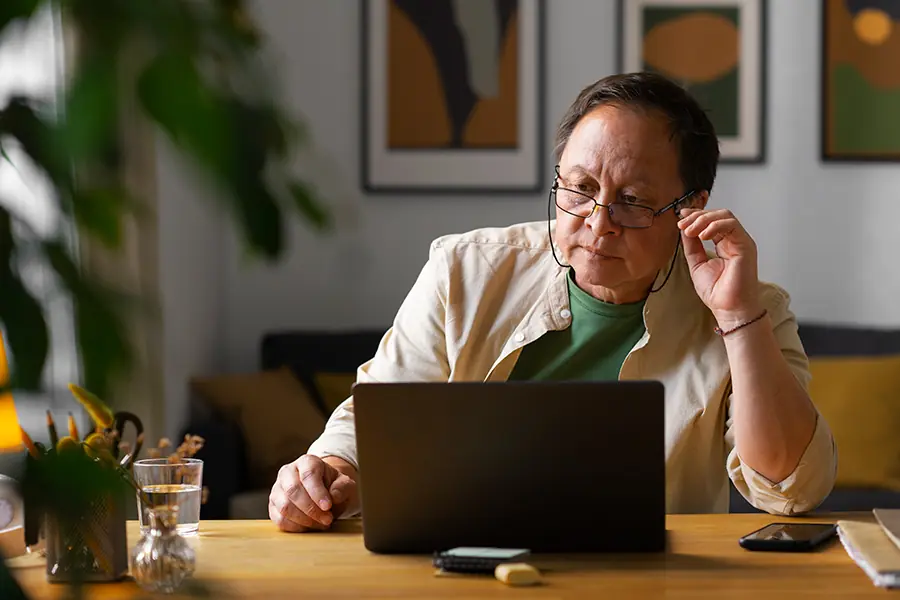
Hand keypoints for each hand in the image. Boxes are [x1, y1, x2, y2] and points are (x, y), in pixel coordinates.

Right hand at [269, 455, 357, 532]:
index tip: (327, 507)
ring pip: (284, 507)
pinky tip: (309, 527)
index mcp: (307, 462)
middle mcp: (288, 472)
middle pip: (293, 490)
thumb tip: (334, 496)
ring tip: (320, 524)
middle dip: (311, 509)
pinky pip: (280, 520)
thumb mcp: (345, 484)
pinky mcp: (273, 506)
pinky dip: (296, 527)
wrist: (324, 494)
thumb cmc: (334, 487)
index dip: (317, 492)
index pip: (308, 475)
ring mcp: (277, 489)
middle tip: (327, 519)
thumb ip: (343, 488)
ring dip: (304, 520)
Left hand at [677, 208, 760, 327]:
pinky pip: (731, 225)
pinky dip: (715, 225)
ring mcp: (741, 242)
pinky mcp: (746, 245)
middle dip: (697, 216)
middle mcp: (733, 241)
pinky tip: (702, 235)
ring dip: (704, 219)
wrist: (728, 308)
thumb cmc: (717, 291)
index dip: (696, 215)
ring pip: (725, 216)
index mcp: (723, 244)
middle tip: (682, 225)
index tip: (681, 216)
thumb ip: (692, 246)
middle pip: (718, 215)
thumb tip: (684, 229)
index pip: (711, 221)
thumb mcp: (696, 263)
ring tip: (690, 231)